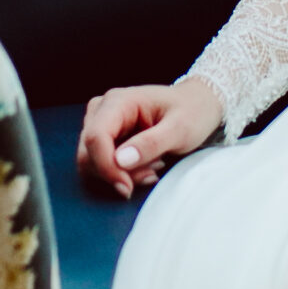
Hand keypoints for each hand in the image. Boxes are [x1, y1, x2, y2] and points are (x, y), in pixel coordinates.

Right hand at [77, 77, 224, 198]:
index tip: (127, 187)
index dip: (106, 167)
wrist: (198, 104)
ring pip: (92, 161)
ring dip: (121, 173)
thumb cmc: (192, 111)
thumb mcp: (180, 129)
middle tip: (150, 174)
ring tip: (152, 168)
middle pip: (88, 152)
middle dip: (116, 172)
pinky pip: (102, 162)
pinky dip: (122, 172)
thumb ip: (151, 144)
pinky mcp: (107, 135)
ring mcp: (102, 122)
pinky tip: (146, 167)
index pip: (95, 138)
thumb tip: (121, 160)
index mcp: (118, 101)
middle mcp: (103, 109)